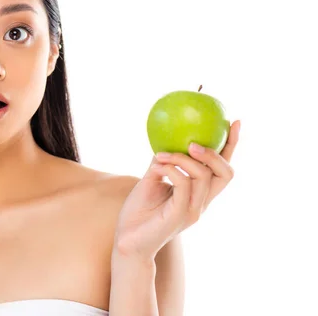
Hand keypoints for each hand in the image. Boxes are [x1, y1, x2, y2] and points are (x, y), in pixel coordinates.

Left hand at [114, 120, 240, 260]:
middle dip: (215, 152)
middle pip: (225, 174)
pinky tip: (156, 166)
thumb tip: (165, 139)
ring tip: (161, 154)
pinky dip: (171, 170)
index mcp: (198, 195)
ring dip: (181, 158)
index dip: (232, 146)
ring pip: (203, 176)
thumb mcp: (152, 181)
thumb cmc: (138, 212)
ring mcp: (193, 211)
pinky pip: (183, 185)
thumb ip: (163, 163)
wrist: (126, 240)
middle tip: (193, 142)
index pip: (222, 169)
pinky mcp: (179, 215)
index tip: (235, 122)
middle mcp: (201, 203)